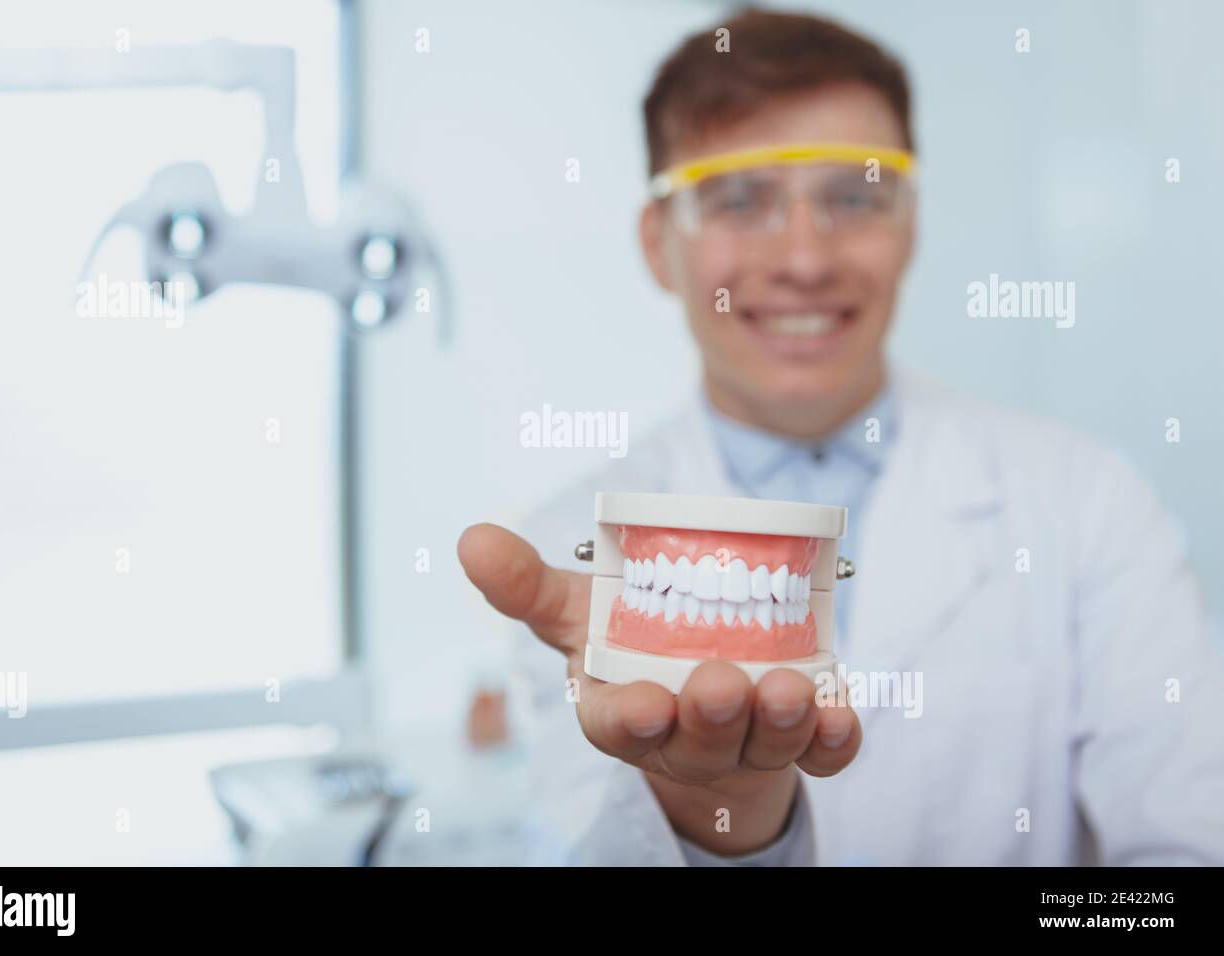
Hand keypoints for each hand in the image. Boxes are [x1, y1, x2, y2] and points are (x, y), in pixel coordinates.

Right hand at [458, 522, 861, 855]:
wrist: (699, 687)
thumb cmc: (632, 644)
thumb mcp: (576, 612)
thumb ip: (528, 584)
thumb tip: (470, 538)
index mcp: (621, 709)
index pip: (618, 728)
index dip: (631, 721)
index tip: (645, 705)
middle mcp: (683, 737)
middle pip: (697, 739)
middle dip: (713, 716)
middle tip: (725, 684)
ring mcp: (744, 746)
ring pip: (764, 745)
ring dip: (780, 722)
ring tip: (792, 689)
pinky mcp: (799, 746)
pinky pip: (822, 755)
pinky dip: (834, 739)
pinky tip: (842, 712)